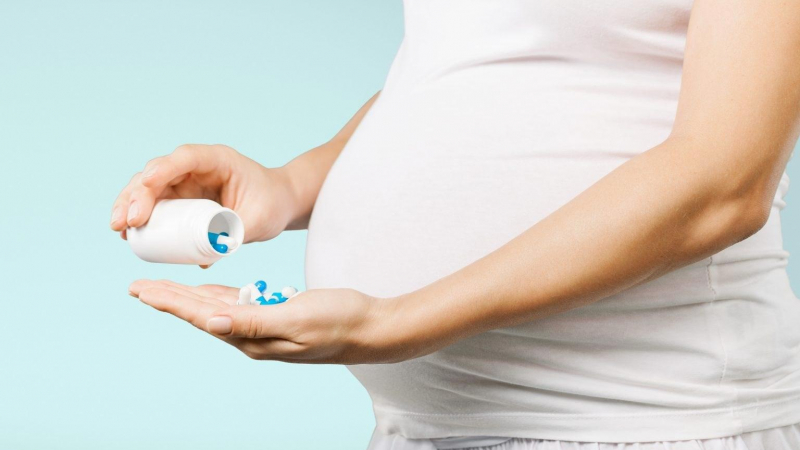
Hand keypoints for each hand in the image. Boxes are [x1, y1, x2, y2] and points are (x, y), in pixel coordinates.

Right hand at [110, 144, 296, 246]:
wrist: (278, 203)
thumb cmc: (272, 204)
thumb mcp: (260, 219)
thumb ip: (235, 234)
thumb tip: (205, 259)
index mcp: (218, 160)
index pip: (186, 158)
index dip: (164, 169)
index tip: (147, 185)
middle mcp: (196, 167)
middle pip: (158, 173)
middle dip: (137, 194)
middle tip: (126, 221)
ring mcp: (186, 182)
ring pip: (148, 188)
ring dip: (129, 205)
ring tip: (119, 229)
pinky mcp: (181, 200)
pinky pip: (155, 205)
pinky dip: (140, 217)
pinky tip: (128, 235)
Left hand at [128, 280, 410, 363]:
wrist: (369, 328)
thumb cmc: (338, 321)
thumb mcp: (296, 319)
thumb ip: (253, 322)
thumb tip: (211, 324)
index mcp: (253, 336)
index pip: (202, 316)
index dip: (170, 303)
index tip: (142, 290)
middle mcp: (252, 335)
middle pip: (201, 313)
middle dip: (169, 300)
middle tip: (138, 288)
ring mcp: (264, 327)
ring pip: (216, 309)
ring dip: (187, 298)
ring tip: (162, 289)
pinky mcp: (275, 316)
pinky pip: (238, 305)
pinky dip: (217, 295)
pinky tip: (207, 290)